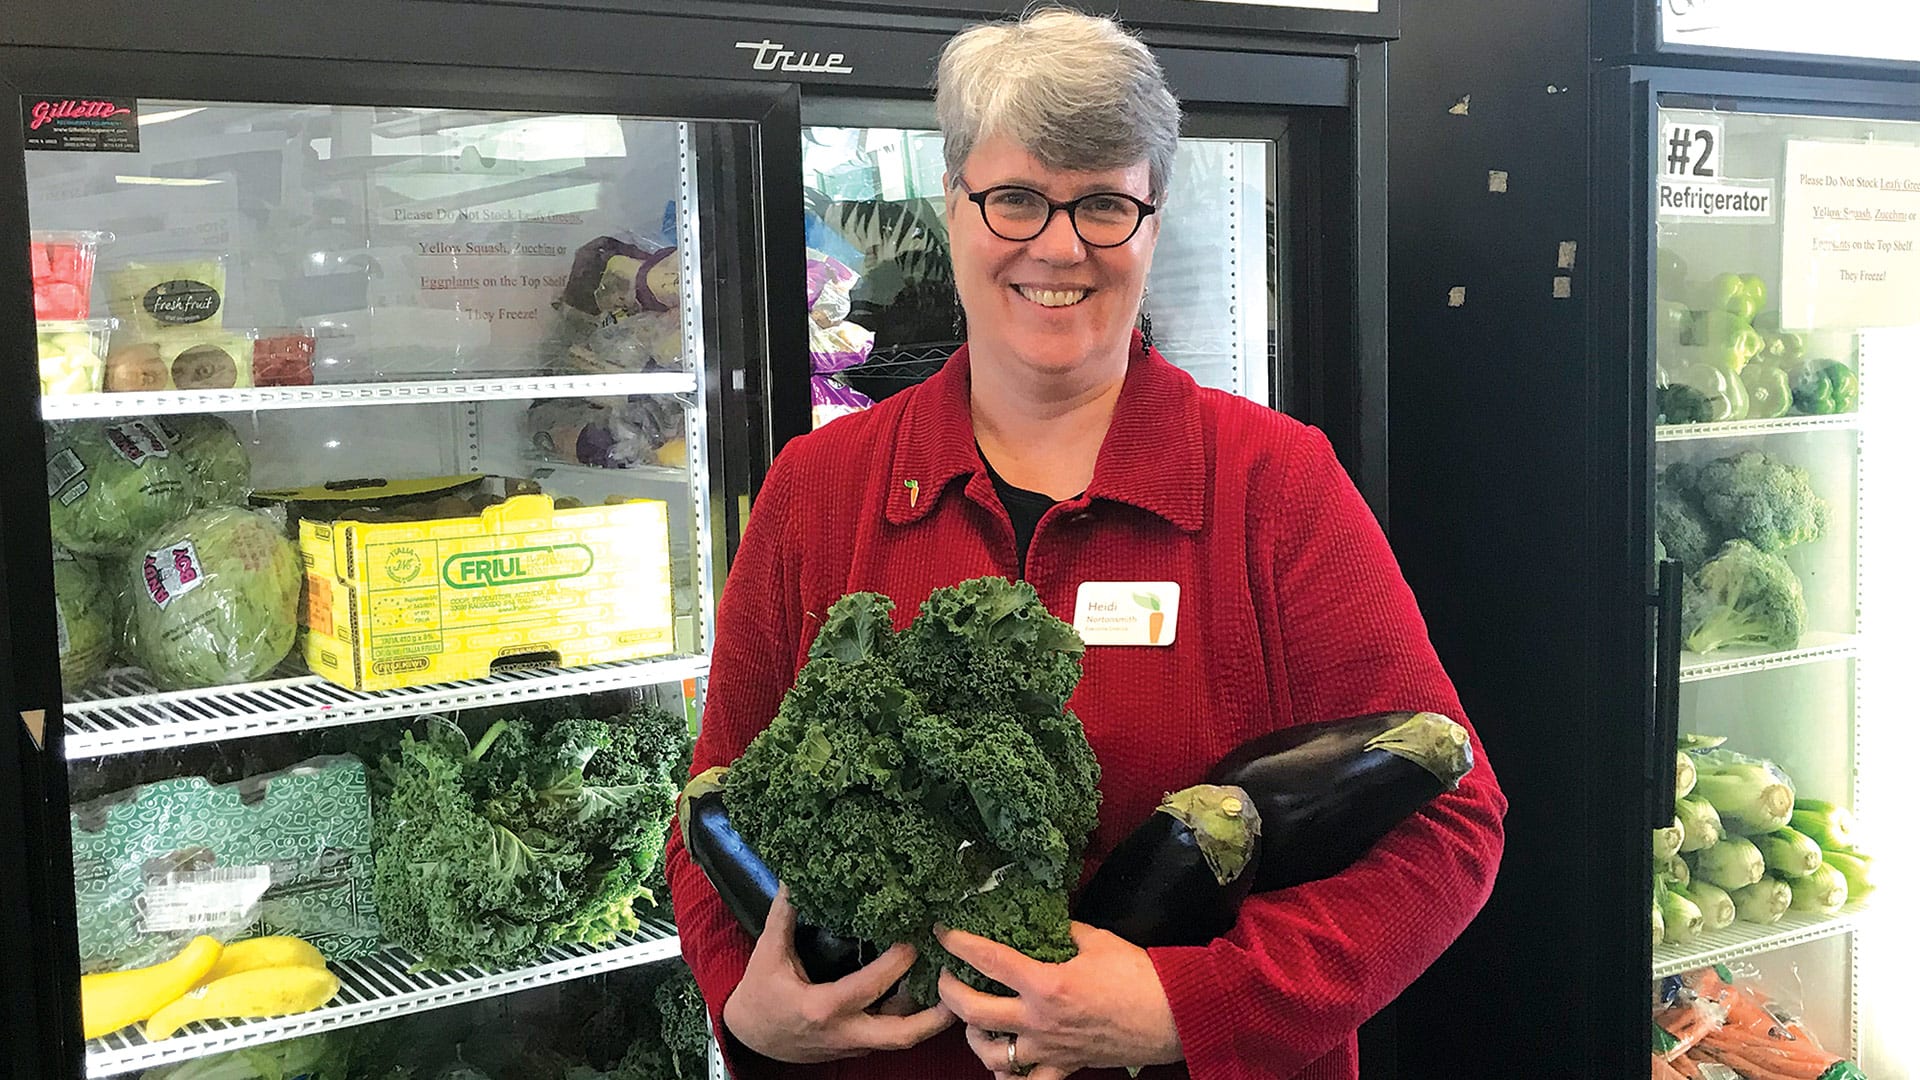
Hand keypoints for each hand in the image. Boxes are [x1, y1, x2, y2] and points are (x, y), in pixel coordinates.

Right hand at [721, 886, 955, 1062]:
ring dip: (928, 1013)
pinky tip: (924, 990)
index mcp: (822, 1008)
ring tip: (950, 982)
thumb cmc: (759, 996)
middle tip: (956, 981)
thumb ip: (785, 915)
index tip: (915, 936)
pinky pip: (890, 1034)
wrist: (750, 1038)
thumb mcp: (768, 954)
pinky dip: (909, 1015)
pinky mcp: (856, 1046)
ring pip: (901, 1037)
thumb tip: (797, 876)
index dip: (897, 963)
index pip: (869, 987)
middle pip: (901, 1034)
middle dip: (935, 1014)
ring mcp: (853, 1043)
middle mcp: (844, 1032)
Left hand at [936, 922, 1181, 1079]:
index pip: (988, 959)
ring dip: (973, 1036)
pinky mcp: (1065, 1066)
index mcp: (1046, 983)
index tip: (943, 932)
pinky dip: (1008, 1075)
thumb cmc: (1139, 976)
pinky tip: (1004, 1060)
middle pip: (972, 1011)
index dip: (958, 943)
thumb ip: (1061, 930)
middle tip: (946, 975)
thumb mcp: (1096, 940)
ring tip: (974, 1019)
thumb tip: (1039, 918)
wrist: (1174, 1016)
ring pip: (990, 1055)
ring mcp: (1049, 1049)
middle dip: (948, 990)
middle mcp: (1039, 1020)